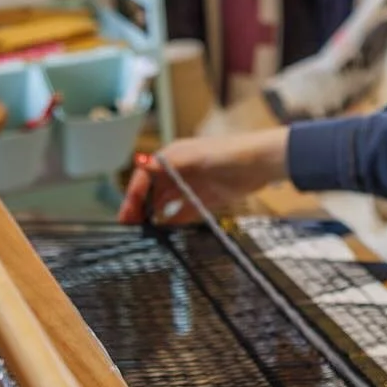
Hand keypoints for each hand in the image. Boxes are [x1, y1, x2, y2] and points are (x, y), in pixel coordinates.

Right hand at [118, 130, 290, 223]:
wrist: (260, 163)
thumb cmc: (228, 153)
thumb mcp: (196, 157)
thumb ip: (169, 163)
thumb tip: (142, 164)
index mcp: (172, 158)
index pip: (144, 178)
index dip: (133, 196)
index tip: (126, 214)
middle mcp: (178, 172)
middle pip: (152, 193)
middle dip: (140, 209)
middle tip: (130, 228)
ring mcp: (191, 186)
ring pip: (165, 204)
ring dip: (154, 217)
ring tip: (144, 233)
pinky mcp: (205, 199)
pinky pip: (184, 213)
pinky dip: (174, 222)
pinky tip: (166, 232)